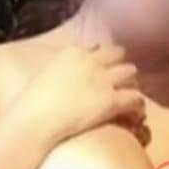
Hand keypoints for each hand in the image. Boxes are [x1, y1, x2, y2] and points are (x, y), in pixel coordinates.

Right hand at [14, 42, 144, 145]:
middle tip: (120, 82)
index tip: (102, 70)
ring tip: (129, 96)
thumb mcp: (44, 74)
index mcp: (73, 52)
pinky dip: (137, 106)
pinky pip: (135, 98)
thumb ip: (58, 67)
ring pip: (131, 72)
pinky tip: (135, 114)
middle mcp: (90, 61)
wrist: (35, 120)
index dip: (102, 60)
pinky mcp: (110, 101)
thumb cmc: (31, 104)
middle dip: (120, 67)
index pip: (98, 48)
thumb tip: (62, 74)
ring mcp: (102, 80)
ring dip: (131, 83)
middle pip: (118, 54)